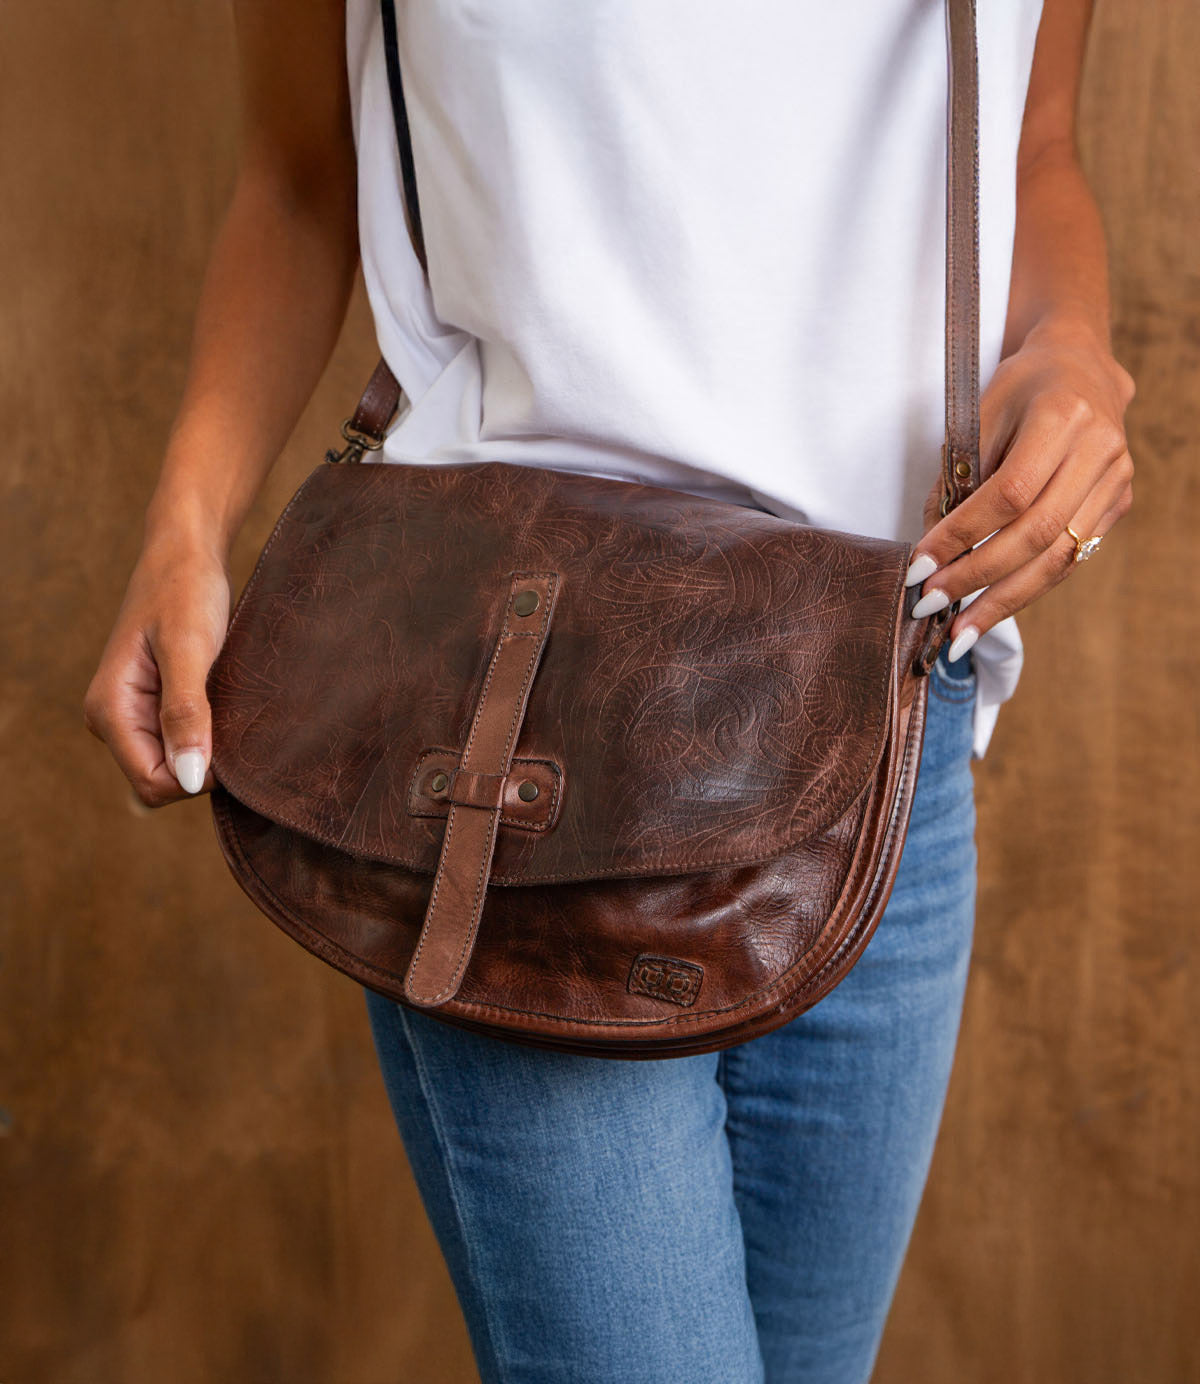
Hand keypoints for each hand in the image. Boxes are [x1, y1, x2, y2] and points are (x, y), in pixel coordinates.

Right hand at [83, 534, 231, 807]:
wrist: (186, 553)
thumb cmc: (185, 590)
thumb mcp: (189, 649)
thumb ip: (185, 713)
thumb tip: (189, 777)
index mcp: (110, 709)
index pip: (153, 784)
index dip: (197, 777)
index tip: (232, 741)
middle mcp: (115, 718)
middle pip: (165, 780)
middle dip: (202, 763)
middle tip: (234, 717)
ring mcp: (134, 713)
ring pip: (176, 764)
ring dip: (208, 748)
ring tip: (229, 704)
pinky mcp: (155, 705)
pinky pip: (184, 742)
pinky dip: (210, 734)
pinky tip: (227, 706)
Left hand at [906, 314, 1135, 661]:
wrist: (1082, 368)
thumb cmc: (1020, 389)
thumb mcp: (978, 413)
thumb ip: (956, 476)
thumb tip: (929, 547)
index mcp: (1063, 416)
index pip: (1009, 495)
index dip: (961, 536)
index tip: (919, 568)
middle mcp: (1099, 451)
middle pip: (1036, 535)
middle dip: (977, 578)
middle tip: (930, 607)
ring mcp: (1115, 482)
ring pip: (1058, 559)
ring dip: (1003, 603)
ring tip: (959, 636)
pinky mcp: (1117, 505)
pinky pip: (1070, 560)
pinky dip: (1026, 590)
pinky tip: (990, 612)